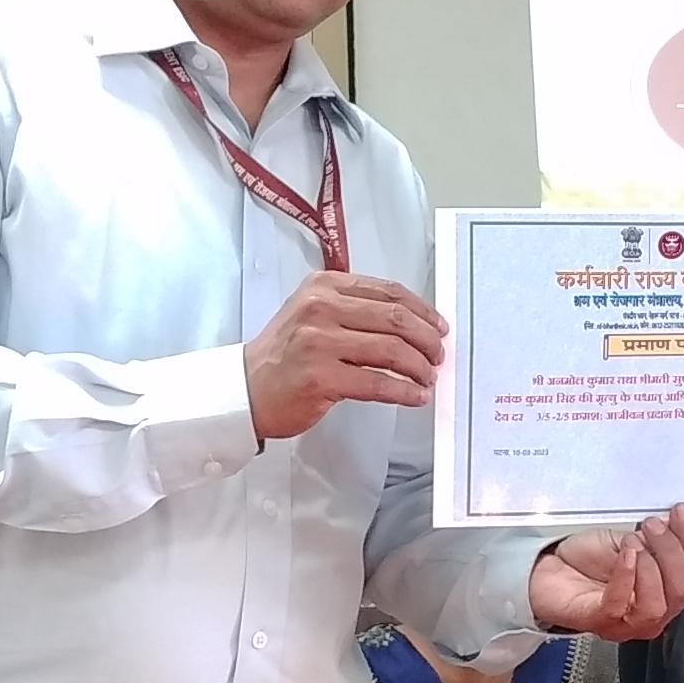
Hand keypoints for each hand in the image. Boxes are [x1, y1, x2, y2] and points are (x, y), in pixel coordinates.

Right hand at [243, 272, 443, 441]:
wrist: (245, 389)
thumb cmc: (283, 355)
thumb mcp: (312, 313)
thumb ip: (354, 308)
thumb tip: (411, 322)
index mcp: (324, 286)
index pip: (388, 291)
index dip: (423, 310)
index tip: (438, 326)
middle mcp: (321, 308)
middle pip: (395, 319)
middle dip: (426, 340)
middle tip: (438, 355)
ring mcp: (319, 343)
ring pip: (391, 350)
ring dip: (419, 367)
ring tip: (428, 377)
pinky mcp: (321, 378)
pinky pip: (378, 383)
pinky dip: (404, 391)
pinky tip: (415, 396)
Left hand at [530, 506, 683, 639]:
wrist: (547, 572)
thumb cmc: (587, 561)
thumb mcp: (627, 541)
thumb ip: (652, 539)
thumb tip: (672, 523)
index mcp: (665, 592)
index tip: (680, 512)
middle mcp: (653, 613)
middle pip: (681, 592)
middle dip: (671, 553)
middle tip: (654, 526)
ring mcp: (627, 623)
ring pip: (657, 606)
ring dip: (651, 567)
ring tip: (634, 541)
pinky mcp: (600, 622)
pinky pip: (619, 605)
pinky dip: (626, 577)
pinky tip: (625, 555)